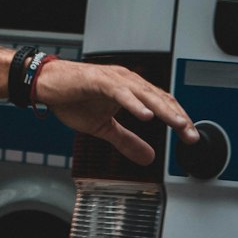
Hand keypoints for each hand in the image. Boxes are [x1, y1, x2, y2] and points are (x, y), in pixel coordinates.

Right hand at [37, 59, 198, 164]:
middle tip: (191, 135)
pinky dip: (134, 104)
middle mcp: (127, 81)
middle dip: (178, 117)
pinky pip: (120, 93)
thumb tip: (148, 157)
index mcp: (130, 90)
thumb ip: (126, 141)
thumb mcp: (103, 128)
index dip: (178, 119)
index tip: (190, 137)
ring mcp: (114, 79)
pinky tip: (146, 116)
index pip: (162, 104)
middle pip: (160, 98)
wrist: (45, 85)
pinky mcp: (99, 81)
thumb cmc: (71, 99)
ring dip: (164, 110)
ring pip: (145, 94)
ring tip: (178, 124)